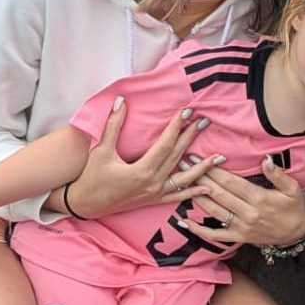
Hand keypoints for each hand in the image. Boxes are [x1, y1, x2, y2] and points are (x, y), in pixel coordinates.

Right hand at [63, 99, 213, 218]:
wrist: (83, 204)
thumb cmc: (90, 177)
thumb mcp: (101, 150)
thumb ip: (113, 125)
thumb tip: (121, 101)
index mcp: (142, 170)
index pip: (165, 144)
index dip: (176, 127)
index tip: (187, 112)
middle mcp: (153, 183)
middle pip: (178, 156)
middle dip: (191, 137)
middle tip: (205, 121)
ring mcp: (155, 193)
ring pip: (184, 178)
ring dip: (203, 167)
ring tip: (220, 157)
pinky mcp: (153, 201)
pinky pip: (178, 196)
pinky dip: (193, 192)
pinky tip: (208, 187)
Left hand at [175, 156, 304, 247]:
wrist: (298, 234)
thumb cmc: (295, 208)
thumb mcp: (294, 189)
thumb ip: (278, 175)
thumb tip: (266, 160)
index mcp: (259, 199)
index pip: (231, 182)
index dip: (213, 170)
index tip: (199, 158)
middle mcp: (247, 213)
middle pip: (218, 194)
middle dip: (199, 178)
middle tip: (182, 165)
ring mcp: (241, 227)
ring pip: (213, 211)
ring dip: (195, 196)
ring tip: (180, 184)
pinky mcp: (238, 238)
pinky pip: (215, 235)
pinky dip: (198, 229)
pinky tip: (184, 221)